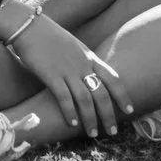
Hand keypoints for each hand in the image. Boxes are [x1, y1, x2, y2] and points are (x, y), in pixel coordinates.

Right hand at [0, 4, 131, 139]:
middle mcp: (82, 65)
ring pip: (85, 99)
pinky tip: (72, 124)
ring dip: (90, 119)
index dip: (122, 95)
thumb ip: (84, 61)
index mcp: (90, 57)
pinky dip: (70, 112)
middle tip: (113, 132)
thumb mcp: (75, 46)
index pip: (113, 78)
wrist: (30, 27)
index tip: (129, 110)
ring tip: (93, 134)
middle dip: (108, 114)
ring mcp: (67, 70)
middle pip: (101, 93)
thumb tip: (91, 76)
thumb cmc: (50, 36)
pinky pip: (64, 98)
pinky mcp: (51, 75)